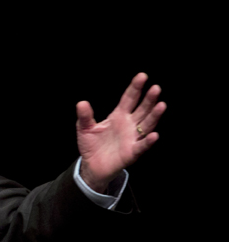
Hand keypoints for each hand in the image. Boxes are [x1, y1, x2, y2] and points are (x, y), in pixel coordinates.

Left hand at [76, 72, 165, 192]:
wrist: (91, 165)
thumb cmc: (91, 145)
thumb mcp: (84, 129)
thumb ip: (84, 116)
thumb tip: (81, 103)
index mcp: (118, 116)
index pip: (129, 99)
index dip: (135, 88)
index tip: (142, 76)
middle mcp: (129, 125)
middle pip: (141, 109)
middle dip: (148, 99)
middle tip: (156, 88)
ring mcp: (132, 138)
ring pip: (146, 125)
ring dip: (154, 116)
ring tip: (161, 105)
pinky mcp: (131, 152)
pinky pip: (141, 146)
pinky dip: (147, 141)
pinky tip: (153, 135)